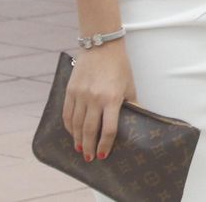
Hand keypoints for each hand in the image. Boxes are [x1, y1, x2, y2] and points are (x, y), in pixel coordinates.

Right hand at [61, 43, 135, 162]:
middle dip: (89, 147)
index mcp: (112, 98)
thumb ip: (132, 104)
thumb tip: (139, 119)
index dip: (106, 144)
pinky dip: (68, 126)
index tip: (104, 154)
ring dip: (77, 139)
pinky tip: (72, 133)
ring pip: (76, 124)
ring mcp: (80, 95)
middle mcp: (94, 98)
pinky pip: (67, 113)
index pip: (108, 128)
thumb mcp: (130, 85)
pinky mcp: (70, 90)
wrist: (101, 46)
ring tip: (80, 149)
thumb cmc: (119, 67)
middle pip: (89, 130)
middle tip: (89, 158)